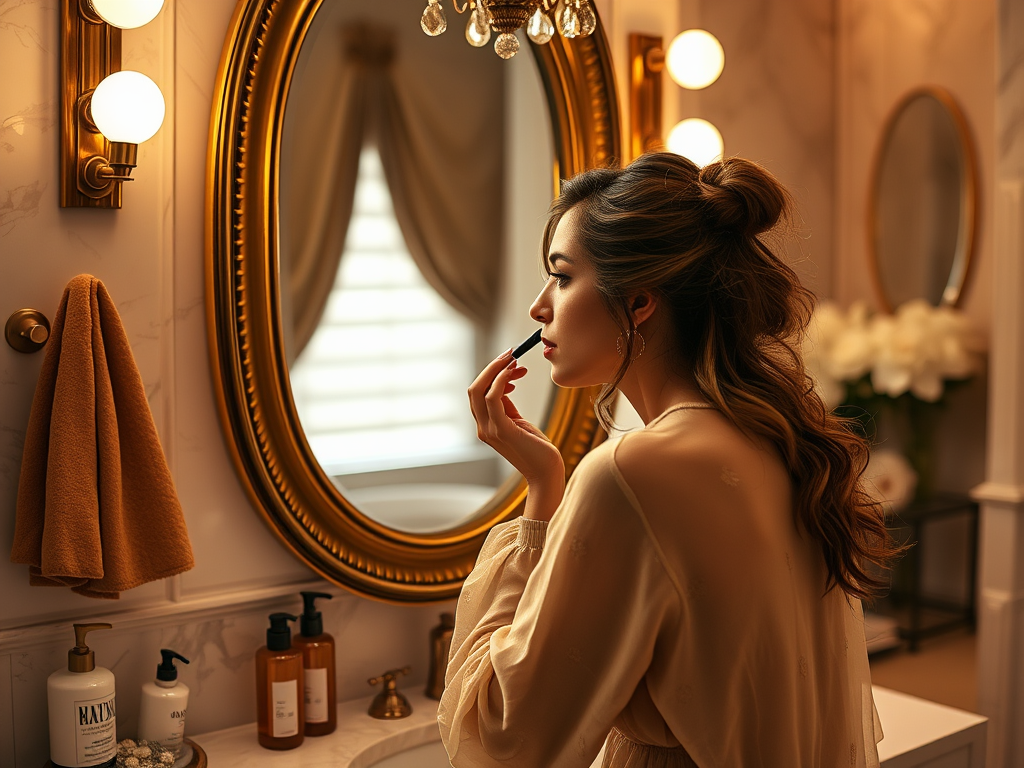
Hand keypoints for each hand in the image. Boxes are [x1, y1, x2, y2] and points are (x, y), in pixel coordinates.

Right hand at [467, 349, 565, 501]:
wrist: (547, 473)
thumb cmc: (538, 449)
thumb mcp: (518, 423)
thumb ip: (507, 407)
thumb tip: (505, 385)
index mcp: (486, 426)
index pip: (478, 393)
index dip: (491, 373)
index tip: (510, 362)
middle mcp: (483, 428)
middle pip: (475, 388)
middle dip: (492, 367)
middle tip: (511, 355)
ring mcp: (490, 430)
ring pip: (480, 390)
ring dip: (497, 370)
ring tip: (517, 363)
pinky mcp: (502, 430)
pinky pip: (493, 398)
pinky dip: (501, 380)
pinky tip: (514, 373)